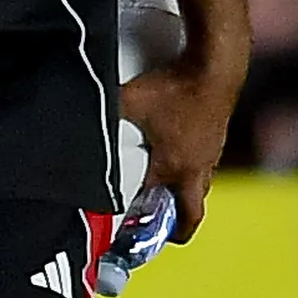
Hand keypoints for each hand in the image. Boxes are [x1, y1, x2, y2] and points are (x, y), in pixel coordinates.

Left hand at [119, 57, 236, 241]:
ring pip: (199, 186)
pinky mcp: (219, 137)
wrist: (216, 65)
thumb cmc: (176, 86)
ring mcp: (212, 152)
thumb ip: (103, 113)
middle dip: (178, 224)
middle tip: (164, 233)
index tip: (123, 227)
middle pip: (191, 208)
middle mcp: (197, 166)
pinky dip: (191, 172)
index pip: (153, 203)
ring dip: (184, 195)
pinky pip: (206, 166)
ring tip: (166, 197)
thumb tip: (77, 113)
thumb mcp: (130, 101)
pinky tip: (177, 159)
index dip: (135, 216)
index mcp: (175, 167)